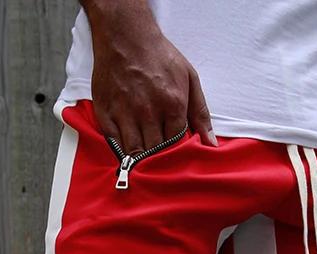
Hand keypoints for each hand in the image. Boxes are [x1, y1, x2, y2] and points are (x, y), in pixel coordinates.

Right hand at [87, 2, 216, 154]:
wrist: (125, 35)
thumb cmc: (159, 56)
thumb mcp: (189, 78)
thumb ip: (201, 113)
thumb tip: (211, 144)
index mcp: (172, 104)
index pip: (176, 143)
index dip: (176, 150)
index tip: (174, 149)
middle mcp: (148, 111)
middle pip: (155, 151)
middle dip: (159, 156)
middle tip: (159, 153)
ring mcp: (124, 113)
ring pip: (134, 151)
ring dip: (141, 156)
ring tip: (145, 152)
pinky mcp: (105, 112)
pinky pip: (115, 143)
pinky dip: (122, 148)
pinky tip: (128, 143)